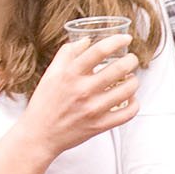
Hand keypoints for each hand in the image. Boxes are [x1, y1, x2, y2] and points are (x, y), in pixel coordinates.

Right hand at [11, 34, 138, 158]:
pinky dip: (134, 104)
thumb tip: (86, 40)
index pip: (99, 51)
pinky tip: (131, 99)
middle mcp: (82, 90)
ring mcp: (92, 109)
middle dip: (131, 60)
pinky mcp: (99, 125)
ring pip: (127, 90)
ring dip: (133, 81)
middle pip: (118, 69)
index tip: (125, 39)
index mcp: (70, 74)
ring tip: (130, 79)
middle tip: (131, 59)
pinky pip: (127, 113)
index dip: (117, 41)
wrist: (40, 135)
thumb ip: (67, 54)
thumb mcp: (51, 73)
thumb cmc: (45, 103)